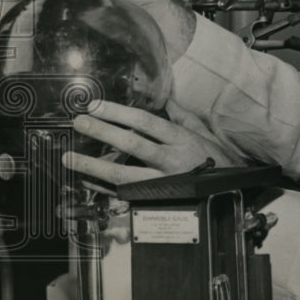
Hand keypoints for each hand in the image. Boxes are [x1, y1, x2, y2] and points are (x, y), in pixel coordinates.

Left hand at [62, 99, 233, 186]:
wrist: (230, 193)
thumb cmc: (217, 160)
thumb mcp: (203, 134)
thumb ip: (182, 116)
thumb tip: (166, 99)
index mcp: (182, 140)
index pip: (146, 122)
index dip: (119, 112)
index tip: (97, 105)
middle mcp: (171, 162)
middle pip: (131, 145)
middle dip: (102, 132)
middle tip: (79, 121)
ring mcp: (162, 184)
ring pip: (122, 175)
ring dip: (93, 167)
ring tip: (69, 158)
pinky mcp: (156, 201)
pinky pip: (124, 195)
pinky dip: (103, 188)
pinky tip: (85, 180)